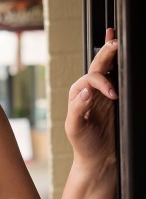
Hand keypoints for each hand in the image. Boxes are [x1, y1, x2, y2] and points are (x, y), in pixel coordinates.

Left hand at [65, 27, 117, 167]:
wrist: (99, 159)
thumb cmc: (84, 145)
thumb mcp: (75, 129)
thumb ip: (77, 109)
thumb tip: (86, 91)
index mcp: (77, 95)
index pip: (89, 79)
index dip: (101, 82)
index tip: (112, 94)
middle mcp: (89, 90)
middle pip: (98, 66)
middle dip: (106, 53)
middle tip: (116, 42)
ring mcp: (103, 94)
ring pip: (108, 68)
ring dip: (112, 53)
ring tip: (117, 39)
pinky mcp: (117, 99)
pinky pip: (119, 79)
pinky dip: (121, 65)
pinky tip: (123, 53)